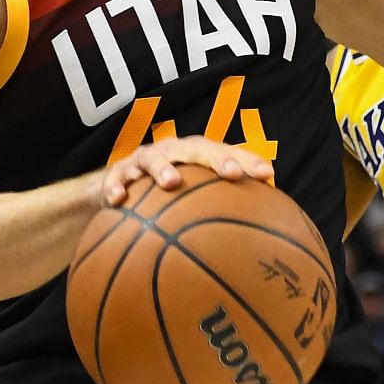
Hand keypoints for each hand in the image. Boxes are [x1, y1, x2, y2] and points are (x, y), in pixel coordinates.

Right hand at [97, 135, 272, 206]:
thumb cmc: (168, 191)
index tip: (267, 174)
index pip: (227, 154)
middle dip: (216, 158)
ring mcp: (145, 160)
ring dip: (163, 169)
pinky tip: (118, 200)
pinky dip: (116, 187)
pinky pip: (116, 179)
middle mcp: (174, 151)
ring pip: (155, 159)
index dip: (247, 161)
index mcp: (197, 154)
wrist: (120, 184)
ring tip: (172, 182)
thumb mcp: (193, 195)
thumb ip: (220, 208)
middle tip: (232, 173)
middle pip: (197, 149)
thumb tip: (258, 234)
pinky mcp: (118, 172)